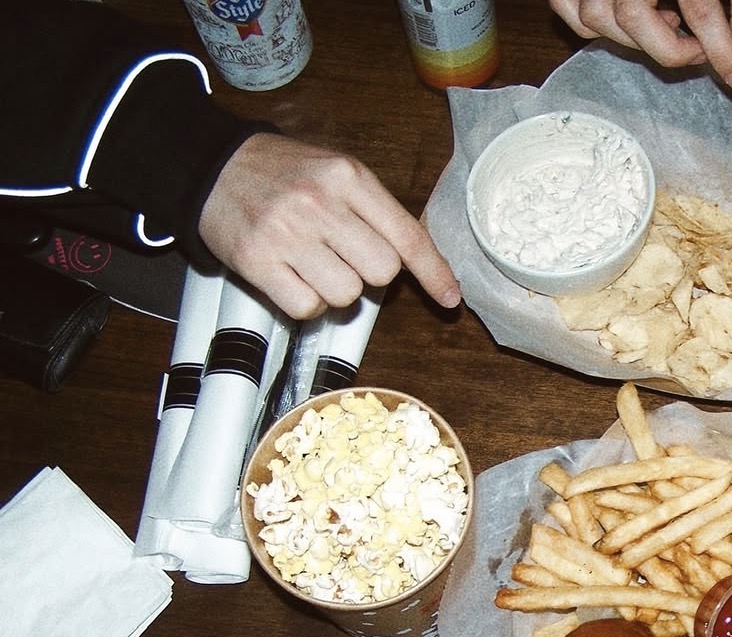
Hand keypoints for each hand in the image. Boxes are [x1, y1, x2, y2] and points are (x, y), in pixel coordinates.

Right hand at [199, 133, 461, 319]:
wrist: (213, 166)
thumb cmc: (285, 174)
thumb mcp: (337, 173)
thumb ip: (376, 211)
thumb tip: (418, 262)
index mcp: (348, 177)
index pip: (406, 236)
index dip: (433, 273)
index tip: (450, 298)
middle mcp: (321, 204)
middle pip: (382, 273)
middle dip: (370, 274)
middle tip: (343, 255)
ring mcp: (288, 234)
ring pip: (347, 295)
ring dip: (336, 290)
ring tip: (312, 262)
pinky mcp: (258, 262)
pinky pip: (308, 308)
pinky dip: (306, 302)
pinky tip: (291, 276)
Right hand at [548, 0, 731, 90]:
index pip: (699, 9)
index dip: (721, 50)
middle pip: (633, 17)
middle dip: (669, 47)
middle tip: (698, 49)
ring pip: (596, 18)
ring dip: (633, 38)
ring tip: (667, 23)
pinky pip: (569, 9)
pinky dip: (594, 24)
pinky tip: (631, 19)